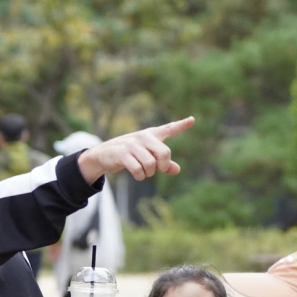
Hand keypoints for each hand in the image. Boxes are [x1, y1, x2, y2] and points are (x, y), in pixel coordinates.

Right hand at [78, 117, 194, 183]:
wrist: (104, 155)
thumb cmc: (129, 154)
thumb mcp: (147, 157)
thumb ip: (163, 164)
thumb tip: (177, 170)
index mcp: (151, 135)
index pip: (168, 129)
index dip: (181, 125)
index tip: (192, 120)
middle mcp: (143, 137)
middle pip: (164, 153)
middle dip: (163, 166)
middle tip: (157, 169)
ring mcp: (132, 144)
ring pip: (151, 163)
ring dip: (149, 173)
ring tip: (144, 172)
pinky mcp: (122, 153)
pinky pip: (138, 169)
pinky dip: (140, 176)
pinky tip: (138, 175)